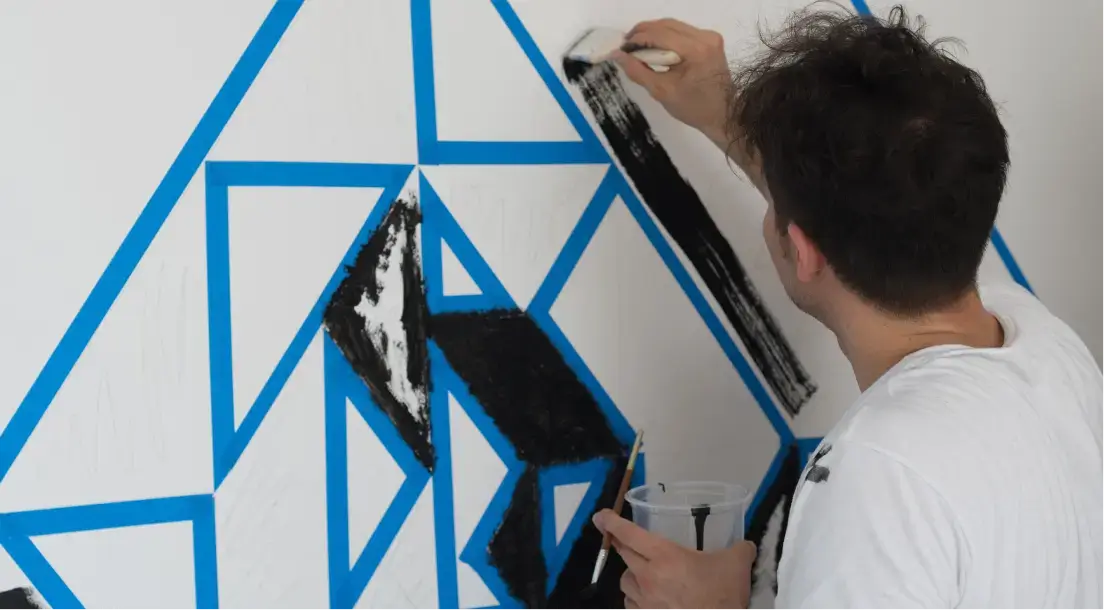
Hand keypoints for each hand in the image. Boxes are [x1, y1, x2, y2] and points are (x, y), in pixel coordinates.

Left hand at [593, 509, 755, 609]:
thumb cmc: (722, 596)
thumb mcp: (736, 565)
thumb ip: (739, 548)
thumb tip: (745, 545)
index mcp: (664, 556)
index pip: (629, 534)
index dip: (612, 522)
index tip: (600, 516)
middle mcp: (647, 576)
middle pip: (623, 554)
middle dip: (620, 544)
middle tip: (621, 538)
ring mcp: (644, 601)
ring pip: (625, 581)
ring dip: (630, 573)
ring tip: (644, 573)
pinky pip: (631, 604)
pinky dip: (636, 598)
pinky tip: (649, 598)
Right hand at [614, 19, 733, 144]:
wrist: (723, 115)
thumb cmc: (692, 108)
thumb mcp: (660, 91)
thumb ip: (637, 71)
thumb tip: (617, 55)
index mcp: (696, 50)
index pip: (660, 34)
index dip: (637, 38)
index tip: (622, 49)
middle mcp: (705, 37)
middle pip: (667, 25)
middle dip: (644, 32)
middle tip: (627, 46)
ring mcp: (710, 37)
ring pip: (674, 26)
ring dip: (654, 33)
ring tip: (638, 47)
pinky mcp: (711, 40)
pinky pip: (682, 32)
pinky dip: (667, 37)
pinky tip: (656, 48)